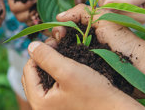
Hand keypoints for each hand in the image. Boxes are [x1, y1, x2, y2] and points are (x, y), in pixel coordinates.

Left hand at [22, 41, 144, 109]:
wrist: (116, 109)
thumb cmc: (95, 92)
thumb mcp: (68, 70)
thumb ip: (46, 57)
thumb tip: (30, 46)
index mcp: (38, 102)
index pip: (28, 70)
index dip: (38, 52)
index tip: (54, 42)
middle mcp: (41, 108)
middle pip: (32, 76)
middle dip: (42, 59)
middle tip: (57, 47)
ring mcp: (50, 108)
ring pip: (41, 81)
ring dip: (49, 66)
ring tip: (62, 55)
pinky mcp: (60, 107)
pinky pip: (51, 88)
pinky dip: (55, 75)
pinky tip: (67, 67)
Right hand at [51, 4, 144, 97]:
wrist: (140, 67)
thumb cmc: (124, 42)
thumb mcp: (103, 18)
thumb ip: (81, 12)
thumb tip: (58, 17)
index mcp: (87, 30)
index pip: (64, 27)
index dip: (58, 28)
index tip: (60, 33)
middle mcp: (82, 44)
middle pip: (59, 41)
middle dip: (55, 40)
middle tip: (59, 42)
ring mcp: (82, 59)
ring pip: (61, 54)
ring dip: (56, 52)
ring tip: (56, 54)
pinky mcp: (84, 73)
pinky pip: (68, 67)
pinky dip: (62, 64)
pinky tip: (61, 63)